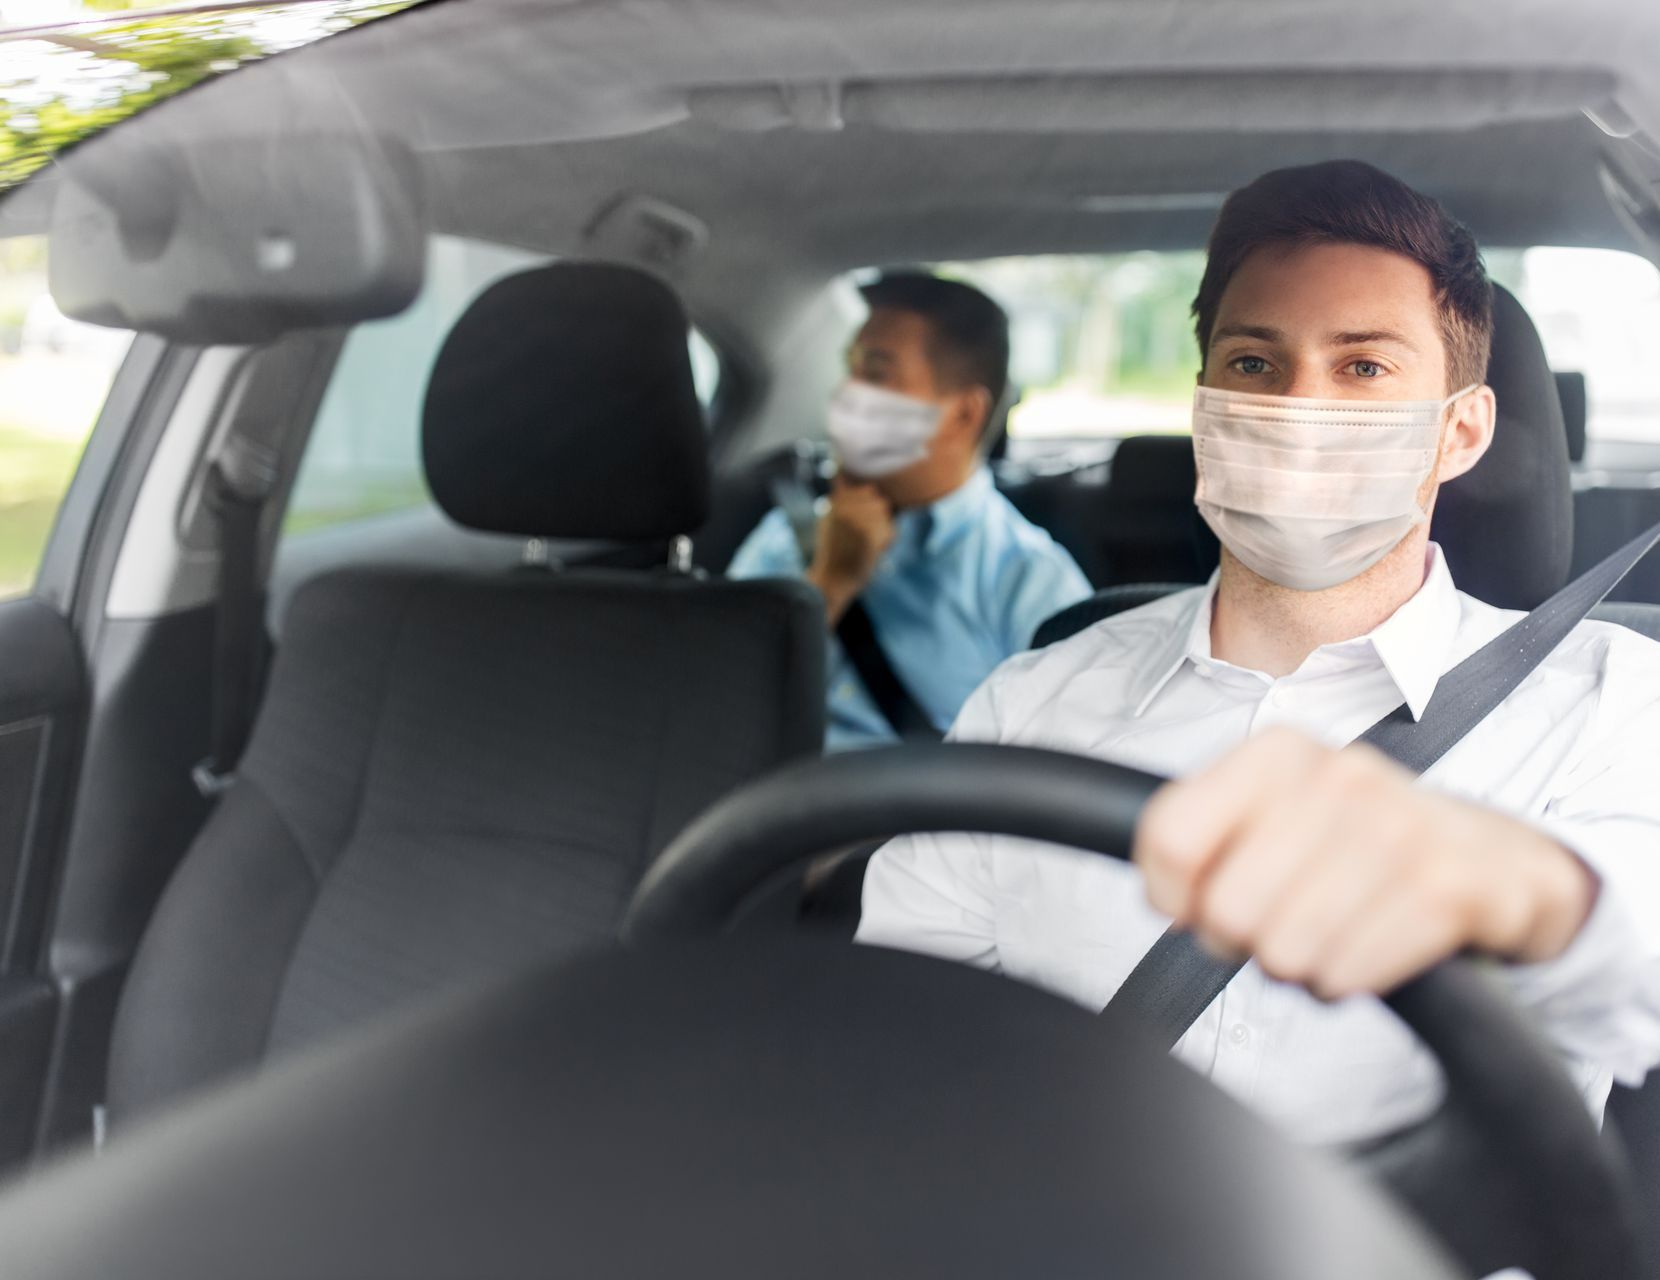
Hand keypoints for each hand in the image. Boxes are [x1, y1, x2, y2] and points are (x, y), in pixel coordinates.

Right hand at [806, 476, 895, 623]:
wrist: (831, 581)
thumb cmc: (836, 552)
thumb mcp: (830, 518)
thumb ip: (840, 495)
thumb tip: (840, 463)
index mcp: (835, 499)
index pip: (869, 490)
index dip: (870, 508)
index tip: (859, 527)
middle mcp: (844, 506)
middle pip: (881, 502)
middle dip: (878, 519)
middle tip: (860, 538)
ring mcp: (855, 519)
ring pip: (887, 517)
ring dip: (882, 532)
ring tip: (864, 544)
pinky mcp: (867, 534)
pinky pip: (890, 532)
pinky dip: (885, 543)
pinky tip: (870, 552)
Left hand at [1132, 726, 1597, 999]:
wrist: (1500, 860)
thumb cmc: (1365, 844)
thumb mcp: (1279, 816)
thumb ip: (1203, 840)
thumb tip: (1167, 899)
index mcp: (1277, 755)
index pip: (1170, 837)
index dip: (1172, 895)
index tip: (1196, 906)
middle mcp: (1336, 777)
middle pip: (1226, 909)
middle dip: (1245, 940)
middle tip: (1282, 924)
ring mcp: (1398, 829)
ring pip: (1284, 950)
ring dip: (1303, 965)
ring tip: (1335, 933)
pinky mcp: (1448, 887)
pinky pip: (1349, 973)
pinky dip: (1351, 979)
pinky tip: (1374, 947)